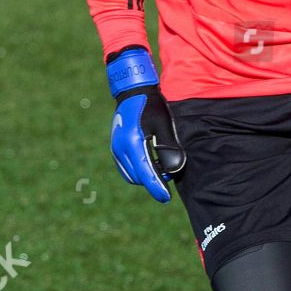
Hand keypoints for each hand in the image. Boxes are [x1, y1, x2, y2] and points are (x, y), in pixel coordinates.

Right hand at [106, 47, 185, 203]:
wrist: (132, 92)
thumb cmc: (151, 105)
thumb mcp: (163, 123)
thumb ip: (168, 146)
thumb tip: (174, 169)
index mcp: (132, 143)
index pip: (146, 173)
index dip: (156, 188)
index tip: (166, 198)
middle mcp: (120, 149)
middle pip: (138, 177)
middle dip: (153, 182)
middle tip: (170, 176)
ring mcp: (116, 150)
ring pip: (131, 175)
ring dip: (145, 177)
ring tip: (162, 169)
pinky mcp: (116, 149)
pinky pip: (126, 169)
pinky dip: (138, 171)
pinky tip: (151, 164)